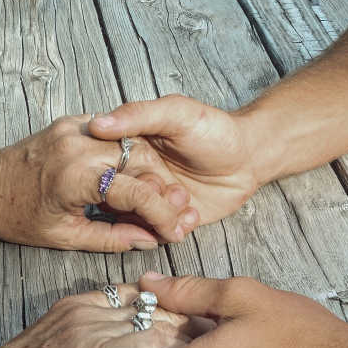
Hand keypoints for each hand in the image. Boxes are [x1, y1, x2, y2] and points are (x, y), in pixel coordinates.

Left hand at [0, 115, 199, 251]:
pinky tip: (131, 175)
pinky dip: (128, 154)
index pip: (138, 193)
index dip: (163, 214)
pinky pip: (113, 134)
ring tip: (153, 197)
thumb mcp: (65, 238)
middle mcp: (79, 145)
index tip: (175, 231)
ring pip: (133, 142)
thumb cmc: (16, 217)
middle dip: (162, 188)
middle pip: (144, 160)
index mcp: (76, 177)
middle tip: (169, 213)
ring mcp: (75, 128)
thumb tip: (148, 240)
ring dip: (149, 169)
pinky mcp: (70, 122)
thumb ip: (111, 238)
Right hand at [0, 284, 195, 347]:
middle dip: (187, 319)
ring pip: (158, 321)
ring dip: (188, 337)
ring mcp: (90, 333)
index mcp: (74, 304)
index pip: (138, 293)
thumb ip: (85, 340)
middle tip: (217, 338)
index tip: (193, 326)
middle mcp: (85, 310)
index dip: (169, 308)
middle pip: (154, 303)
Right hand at [88, 95, 260, 224]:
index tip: (145, 174)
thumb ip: (138, 115)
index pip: (104, 171)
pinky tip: (193, 212)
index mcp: (128, 150)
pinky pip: (160, 234)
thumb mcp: (176, 113)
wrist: (249, 157)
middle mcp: (136, 176)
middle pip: (118, 201)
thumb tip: (98, 124)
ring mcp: (153, 200)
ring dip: (159, 218)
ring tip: (184, 198)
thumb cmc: (213, 129)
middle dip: (141, 202)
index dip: (119, 179)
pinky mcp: (170, 219)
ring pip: (137, 222)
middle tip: (166, 187)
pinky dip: (174, 229)